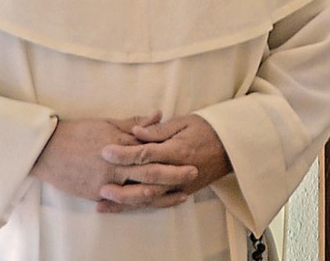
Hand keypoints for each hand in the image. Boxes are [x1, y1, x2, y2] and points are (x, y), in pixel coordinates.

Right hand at [30, 112, 195, 204]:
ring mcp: (105, 184)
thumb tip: (159, 114)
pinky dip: (139, 205)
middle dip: (173, 176)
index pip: (151, 153)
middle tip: (193, 174)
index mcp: (120, 146)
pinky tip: (152, 204)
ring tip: (180, 195)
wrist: (48, 150)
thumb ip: (135, 124)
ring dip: (162, 196)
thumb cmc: (79, 131)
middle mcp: (115, 168)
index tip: (190, 155)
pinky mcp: (96, 195)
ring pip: (139, 194)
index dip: (171, 156)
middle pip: (149, 175)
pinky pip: (122, 203)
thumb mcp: (108, 122)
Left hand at [98, 114, 230, 212]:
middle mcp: (178, 171)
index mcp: (177, 150)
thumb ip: (159, 130)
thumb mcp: (184, 122)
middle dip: (119, 180)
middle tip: (97, 179)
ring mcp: (180, 185)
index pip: (146, 153)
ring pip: (149, 197)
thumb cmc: (206, 129)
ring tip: (102, 200)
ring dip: (125, 200)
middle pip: (144, 179)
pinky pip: (158, 203)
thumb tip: (136, 132)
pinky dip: (138, 206)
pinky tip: (122, 207)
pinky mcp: (182, 192)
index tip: (105, 151)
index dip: (124, 153)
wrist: (231, 147)